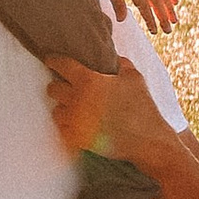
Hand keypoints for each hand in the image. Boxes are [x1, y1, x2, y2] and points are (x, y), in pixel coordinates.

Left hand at [45, 54, 180, 173]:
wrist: (147, 140)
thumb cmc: (142, 107)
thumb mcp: (134, 78)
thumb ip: (121, 64)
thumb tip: (114, 59)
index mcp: (89, 81)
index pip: (62, 65)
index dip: (54, 61)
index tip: (51, 60)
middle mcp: (78, 100)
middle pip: (52, 89)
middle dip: (58, 86)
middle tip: (65, 87)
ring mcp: (76, 122)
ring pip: (56, 111)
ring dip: (63, 108)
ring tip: (73, 108)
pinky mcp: (77, 139)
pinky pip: (62, 130)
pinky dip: (67, 126)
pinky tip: (76, 124)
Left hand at [93, 0, 178, 32]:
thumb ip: (117, 2)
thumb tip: (122, 20)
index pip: (145, 8)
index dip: (151, 21)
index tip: (154, 32)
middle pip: (157, 3)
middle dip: (164, 18)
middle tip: (168, 31)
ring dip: (169, 8)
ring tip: (174, 20)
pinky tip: (174, 2)